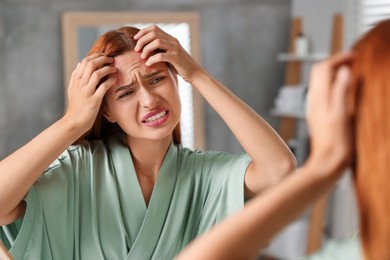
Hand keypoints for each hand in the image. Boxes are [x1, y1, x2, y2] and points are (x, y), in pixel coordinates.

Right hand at [64, 53, 116, 132]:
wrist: (75, 121)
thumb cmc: (76, 105)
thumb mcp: (72, 89)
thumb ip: (76, 76)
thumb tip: (80, 63)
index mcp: (75, 80)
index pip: (84, 61)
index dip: (95, 56)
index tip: (103, 56)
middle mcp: (80, 84)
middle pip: (91, 64)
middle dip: (102, 59)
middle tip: (111, 59)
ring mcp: (87, 92)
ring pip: (97, 73)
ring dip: (107, 69)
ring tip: (114, 68)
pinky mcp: (94, 100)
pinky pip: (103, 87)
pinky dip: (110, 81)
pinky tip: (114, 79)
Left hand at [133, 25, 201, 82]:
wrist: (194, 73)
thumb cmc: (180, 66)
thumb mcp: (169, 55)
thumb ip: (160, 50)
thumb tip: (143, 50)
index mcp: (170, 39)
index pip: (154, 28)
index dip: (143, 32)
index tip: (135, 39)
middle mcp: (173, 41)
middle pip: (153, 34)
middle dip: (142, 40)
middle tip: (136, 49)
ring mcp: (175, 49)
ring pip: (156, 42)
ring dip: (146, 49)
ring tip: (142, 56)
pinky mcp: (176, 58)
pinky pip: (161, 56)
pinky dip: (152, 59)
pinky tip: (148, 64)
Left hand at [306, 52, 354, 172]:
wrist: (327, 163)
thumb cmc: (335, 142)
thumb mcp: (341, 114)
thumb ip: (341, 90)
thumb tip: (344, 70)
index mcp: (319, 98)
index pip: (323, 67)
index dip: (339, 58)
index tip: (355, 56)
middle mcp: (315, 101)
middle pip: (320, 72)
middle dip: (335, 62)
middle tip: (354, 61)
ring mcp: (316, 108)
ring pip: (321, 82)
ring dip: (334, 73)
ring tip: (351, 72)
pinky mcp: (320, 116)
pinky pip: (324, 93)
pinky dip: (334, 85)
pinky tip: (345, 91)